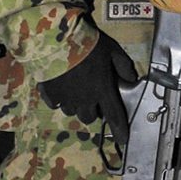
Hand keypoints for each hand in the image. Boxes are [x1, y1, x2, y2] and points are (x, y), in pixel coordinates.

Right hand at [38, 35, 136, 149]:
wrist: (57, 39)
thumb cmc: (89, 44)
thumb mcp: (113, 51)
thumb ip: (123, 66)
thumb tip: (132, 79)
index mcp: (103, 90)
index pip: (114, 115)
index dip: (119, 129)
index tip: (122, 140)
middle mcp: (84, 99)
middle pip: (89, 117)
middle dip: (93, 111)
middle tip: (93, 98)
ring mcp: (65, 98)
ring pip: (71, 111)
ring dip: (76, 105)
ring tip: (76, 91)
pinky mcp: (48, 93)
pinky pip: (54, 104)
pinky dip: (59, 100)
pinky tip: (61, 88)